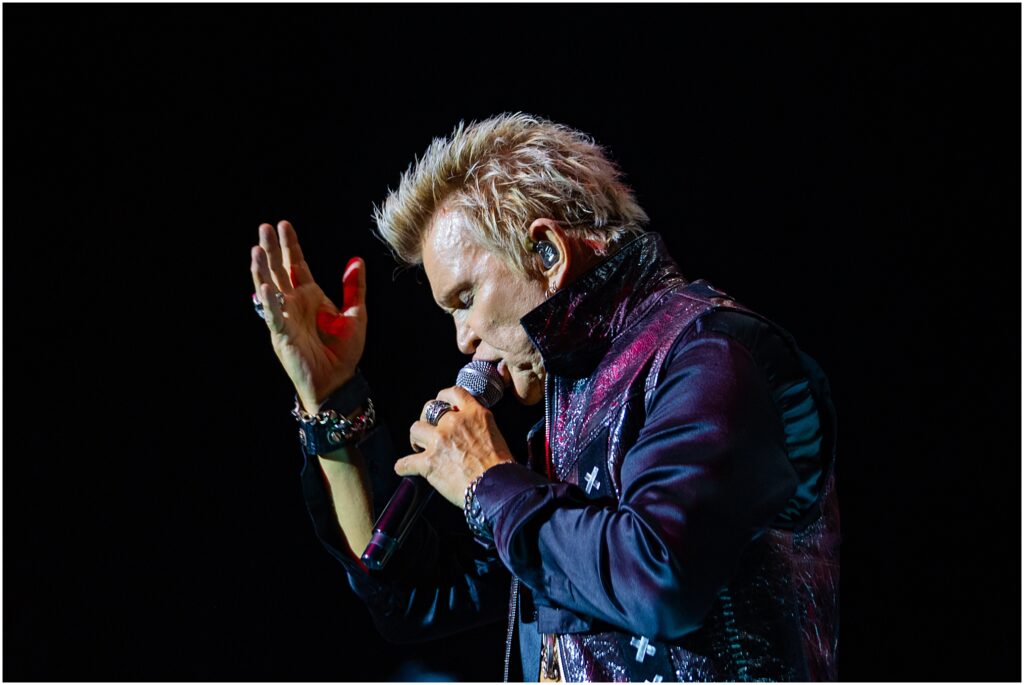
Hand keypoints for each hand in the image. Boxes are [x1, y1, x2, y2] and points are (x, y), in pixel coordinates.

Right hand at [250, 220, 366, 411]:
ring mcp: (285, 318)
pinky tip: (265, 286)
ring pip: (270, 289)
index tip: (284, 224)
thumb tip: (356, 260)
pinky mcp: (282, 335)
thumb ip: (354, 288)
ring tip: (256, 249)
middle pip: (279, 271)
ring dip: (263, 269)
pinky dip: (269, 301)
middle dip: (271, 249)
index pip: (296, 264)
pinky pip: (273, 315)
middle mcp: (294, 304)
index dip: (290, 245)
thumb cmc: (344, 351)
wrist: (339, 381)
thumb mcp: (355, 315)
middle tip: (264, 227)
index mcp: (310, 296)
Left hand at [395, 386, 513, 506]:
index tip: (441, 403)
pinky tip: (404, 469)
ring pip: (415, 430)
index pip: (453, 393)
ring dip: (416, 439)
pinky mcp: (429, 462)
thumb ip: (478, 427)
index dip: (443, 398)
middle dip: (426, 419)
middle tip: (428, 431)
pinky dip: (403, 467)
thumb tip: (469, 432)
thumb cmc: (501, 468)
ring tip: (419, 448)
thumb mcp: (495, 435)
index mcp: (474, 414)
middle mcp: (454, 423)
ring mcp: (439, 441)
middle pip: (429, 410)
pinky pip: (406, 462)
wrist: (497, 487)